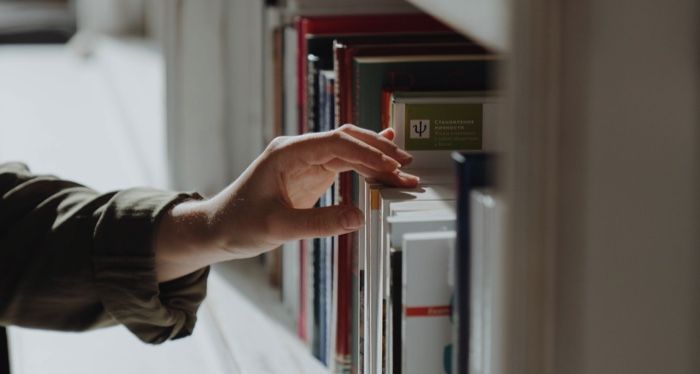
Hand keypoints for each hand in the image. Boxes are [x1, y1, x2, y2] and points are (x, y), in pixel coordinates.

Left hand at [155, 125, 417, 280]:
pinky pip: (344, 164)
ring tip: (404, 171)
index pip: (336, 143)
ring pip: (349, 150)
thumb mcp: (279, 227)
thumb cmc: (240, 224)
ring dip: (376, 159)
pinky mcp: (311, 174)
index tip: (390, 166)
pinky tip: (385, 161)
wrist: (219, 228)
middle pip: (347, 140)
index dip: (366, 152)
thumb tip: (359, 217)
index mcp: (288, 153)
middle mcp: (299, 150)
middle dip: (378, 150)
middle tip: (406, 165)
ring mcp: (306, 160)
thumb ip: (320, 223)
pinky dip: (365, 166)